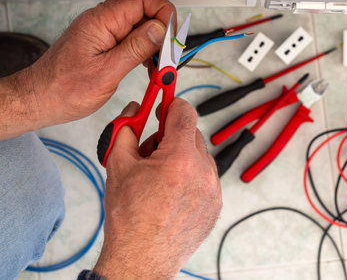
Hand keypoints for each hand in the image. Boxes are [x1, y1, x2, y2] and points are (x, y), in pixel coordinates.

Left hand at [28, 0, 174, 128]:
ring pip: (140, 26)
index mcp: (101, 21)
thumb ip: (135, 48)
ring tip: (156, 65)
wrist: (40, 99)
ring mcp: (103, 31)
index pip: (143, 0)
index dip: (163, 15)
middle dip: (161, 32)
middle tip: (166, 56)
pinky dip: (143, 51)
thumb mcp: (106, 72)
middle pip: (144, 12)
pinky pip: (130, 38)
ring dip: (153, 44)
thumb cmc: (62, 89)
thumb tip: (159, 30)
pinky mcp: (103, 42)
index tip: (170, 38)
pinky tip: (145, 65)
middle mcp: (102, 21)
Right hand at [94, 98, 221, 279]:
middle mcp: (202, 172)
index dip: (171, 102)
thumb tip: (134, 110)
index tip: (164, 101)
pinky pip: (206, 174)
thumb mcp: (118, 164)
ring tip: (159, 174)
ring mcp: (212, 189)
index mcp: (179, 159)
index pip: (184, 111)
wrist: (140, 259)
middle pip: (190, 132)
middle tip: (151, 148)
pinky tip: (171, 189)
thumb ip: (126, 128)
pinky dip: (191, 173)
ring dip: (181, 154)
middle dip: (170, 133)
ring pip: (198, 153)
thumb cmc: (129, 219)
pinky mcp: (215, 203)